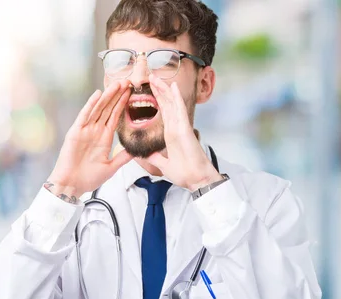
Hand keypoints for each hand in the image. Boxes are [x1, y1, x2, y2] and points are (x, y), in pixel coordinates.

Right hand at [46, 81, 132, 199]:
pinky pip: (84, 116)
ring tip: (117, 84)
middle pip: (108, 108)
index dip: (123, 104)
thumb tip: (137, 150)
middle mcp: (95, 131)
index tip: (131, 92)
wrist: (72, 186)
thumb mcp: (111, 167)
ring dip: (107, 96)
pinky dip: (91, 105)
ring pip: (98, 109)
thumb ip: (123, 157)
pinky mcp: (75, 132)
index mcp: (104, 138)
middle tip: (127, 81)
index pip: (116, 116)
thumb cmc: (89, 178)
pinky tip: (98, 94)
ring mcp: (85, 130)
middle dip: (117, 95)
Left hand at [147, 74, 220, 190]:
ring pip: (171, 104)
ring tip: (156, 76)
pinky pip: (179, 111)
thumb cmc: (185, 174)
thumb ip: (155, 157)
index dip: (157, 100)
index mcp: (171, 134)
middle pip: (166, 104)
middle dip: (158, 90)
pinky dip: (176, 98)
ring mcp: (181, 127)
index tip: (150, 89)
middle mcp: (176, 128)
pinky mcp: (185, 129)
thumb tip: (144, 154)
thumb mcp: (163, 165)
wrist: (196, 180)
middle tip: (150, 75)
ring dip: (164, 89)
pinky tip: (173, 86)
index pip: (163, 112)